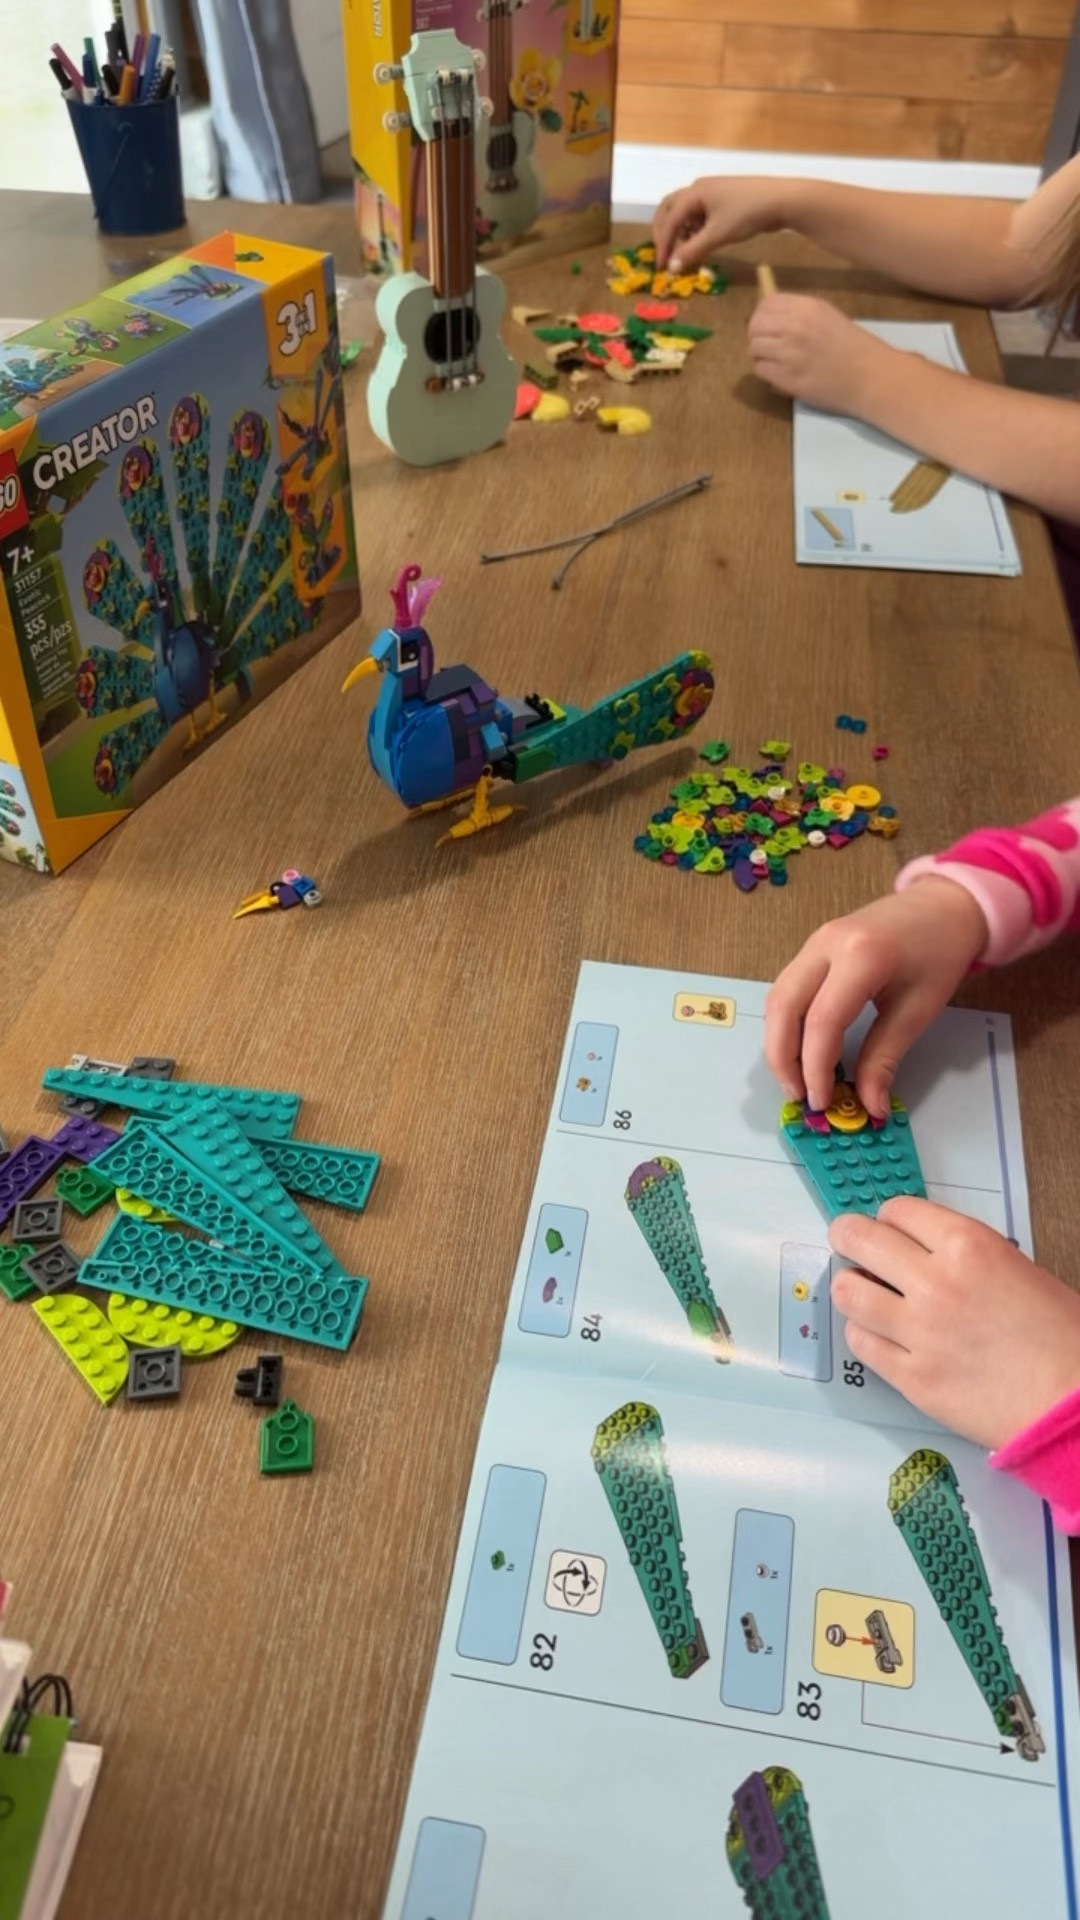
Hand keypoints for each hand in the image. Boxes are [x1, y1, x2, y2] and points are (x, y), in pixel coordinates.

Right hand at [653, 176, 787, 271]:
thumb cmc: (747, 214)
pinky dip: (694, 229)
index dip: (663, 245)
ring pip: (685, 212)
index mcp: (694, 193)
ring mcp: (712, 193)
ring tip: (685, 251)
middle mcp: (699, 189)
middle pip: (670, 209)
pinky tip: (701, 242)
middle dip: (664, 232)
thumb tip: (671, 269)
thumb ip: (692, 251)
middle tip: (664, 254)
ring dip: (680, 231)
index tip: (661, 267)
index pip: (669, 220)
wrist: (782, 200)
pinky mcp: (724, 200)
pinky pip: (700, 214)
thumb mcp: (717, 235)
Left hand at [748, 293, 888, 412]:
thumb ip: (800, 314)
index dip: (762, 315)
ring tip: (774, 362)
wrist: (870, 376)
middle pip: (755, 324)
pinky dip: (765, 373)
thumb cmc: (853, 348)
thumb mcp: (828, 317)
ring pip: (754, 348)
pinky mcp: (787, 377)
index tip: (768, 326)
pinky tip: (779, 375)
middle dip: (757, 335)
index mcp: (807, 307)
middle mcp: (796, 326)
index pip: (767, 303)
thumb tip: (771, 316)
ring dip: (760, 356)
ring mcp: (790, 352)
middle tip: (768, 347)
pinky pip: (760, 369)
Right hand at [765, 878, 987, 1116]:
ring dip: (778, 1042)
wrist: (944, 906)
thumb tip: (870, 1106)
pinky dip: (786, 1023)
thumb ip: (885, 1058)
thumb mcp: (919, 1011)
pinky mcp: (812, 945)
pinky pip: (786, 988)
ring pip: (777, 997)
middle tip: (798, 1096)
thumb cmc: (940, 953)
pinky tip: (800, 1048)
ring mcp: (814, 941)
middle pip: (783, 1007)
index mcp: (861, 956)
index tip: (822, 1102)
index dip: (815, 1068)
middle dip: (783, 1058)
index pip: (822, 1021)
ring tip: (796, 1079)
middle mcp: (826, 943)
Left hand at [831, 1198, 1079, 1449]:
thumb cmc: (1061, 1337)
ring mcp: (917, 1330)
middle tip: (849, 1244)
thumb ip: (967, 1256)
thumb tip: (930, 1254)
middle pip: (858, 1239)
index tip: (888, 1228)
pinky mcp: (910, 1376)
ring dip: (851, 1287)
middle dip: (848, 1237)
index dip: (889, 1218)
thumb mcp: (1018, 1269)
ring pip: (848, 1292)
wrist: (1070, 1402)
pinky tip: (877, 1333)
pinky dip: (863, 1333)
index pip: (897, 1210)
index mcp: (967, 1245)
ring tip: (860, 1292)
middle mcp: (934, 1281)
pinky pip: (861, 1343)